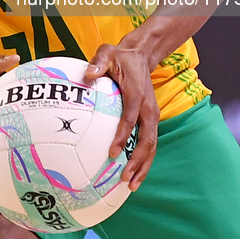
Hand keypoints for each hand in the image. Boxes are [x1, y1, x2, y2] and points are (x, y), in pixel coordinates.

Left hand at [86, 43, 158, 189]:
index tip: (112, 153)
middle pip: (147, 140)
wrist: (141, 56)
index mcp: (138, 95)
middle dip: (138, 161)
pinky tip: (133, 175)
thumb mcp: (108, 53)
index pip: (131, 119)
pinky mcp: (150, 120)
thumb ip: (98, 62)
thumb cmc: (120, 57)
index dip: (123, 136)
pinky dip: (144, 160)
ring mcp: (152, 116)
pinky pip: (149, 143)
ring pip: (152, 146)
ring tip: (131, 185)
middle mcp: (149, 109)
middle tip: (125, 178)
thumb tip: (88, 73)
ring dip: (144, 166)